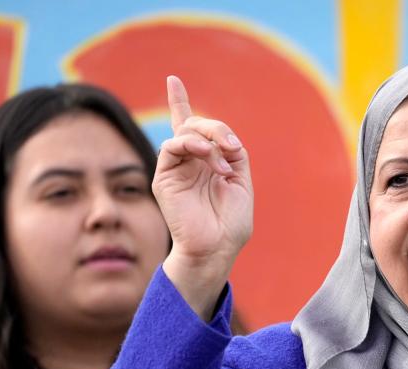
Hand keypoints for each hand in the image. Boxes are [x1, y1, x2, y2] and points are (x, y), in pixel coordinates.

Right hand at [155, 75, 252, 317]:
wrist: (218, 248)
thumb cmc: (231, 223)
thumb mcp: (242, 182)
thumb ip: (233, 154)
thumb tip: (222, 138)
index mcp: (206, 163)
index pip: (191, 128)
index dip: (180, 103)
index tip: (172, 80)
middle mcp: (189, 163)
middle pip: (196, 125)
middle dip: (218, 129)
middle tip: (232, 148)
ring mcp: (175, 169)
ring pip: (185, 132)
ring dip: (208, 139)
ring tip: (222, 162)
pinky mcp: (164, 178)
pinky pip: (171, 147)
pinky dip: (190, 145)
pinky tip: (205, 156)